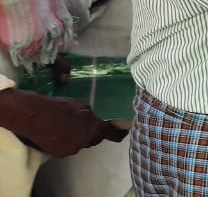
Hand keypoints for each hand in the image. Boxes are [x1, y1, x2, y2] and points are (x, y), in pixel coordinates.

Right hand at [2, 90, 125, 157]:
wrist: (33, 115)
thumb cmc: (58, 106)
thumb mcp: (81, 105)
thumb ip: (92, 114)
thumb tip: (95, 118)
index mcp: (94, 129)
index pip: (114, 135)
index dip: (119, 133)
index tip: (122, 132)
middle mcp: (85, 142)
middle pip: (94, 139)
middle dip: (91, 132)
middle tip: (82, 123)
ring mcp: (71, 149)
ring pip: (79, 143)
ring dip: (76, 136)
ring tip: (65, 125)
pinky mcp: (59, 154)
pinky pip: (67, 147)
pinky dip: (64, 142)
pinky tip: (57, 132)